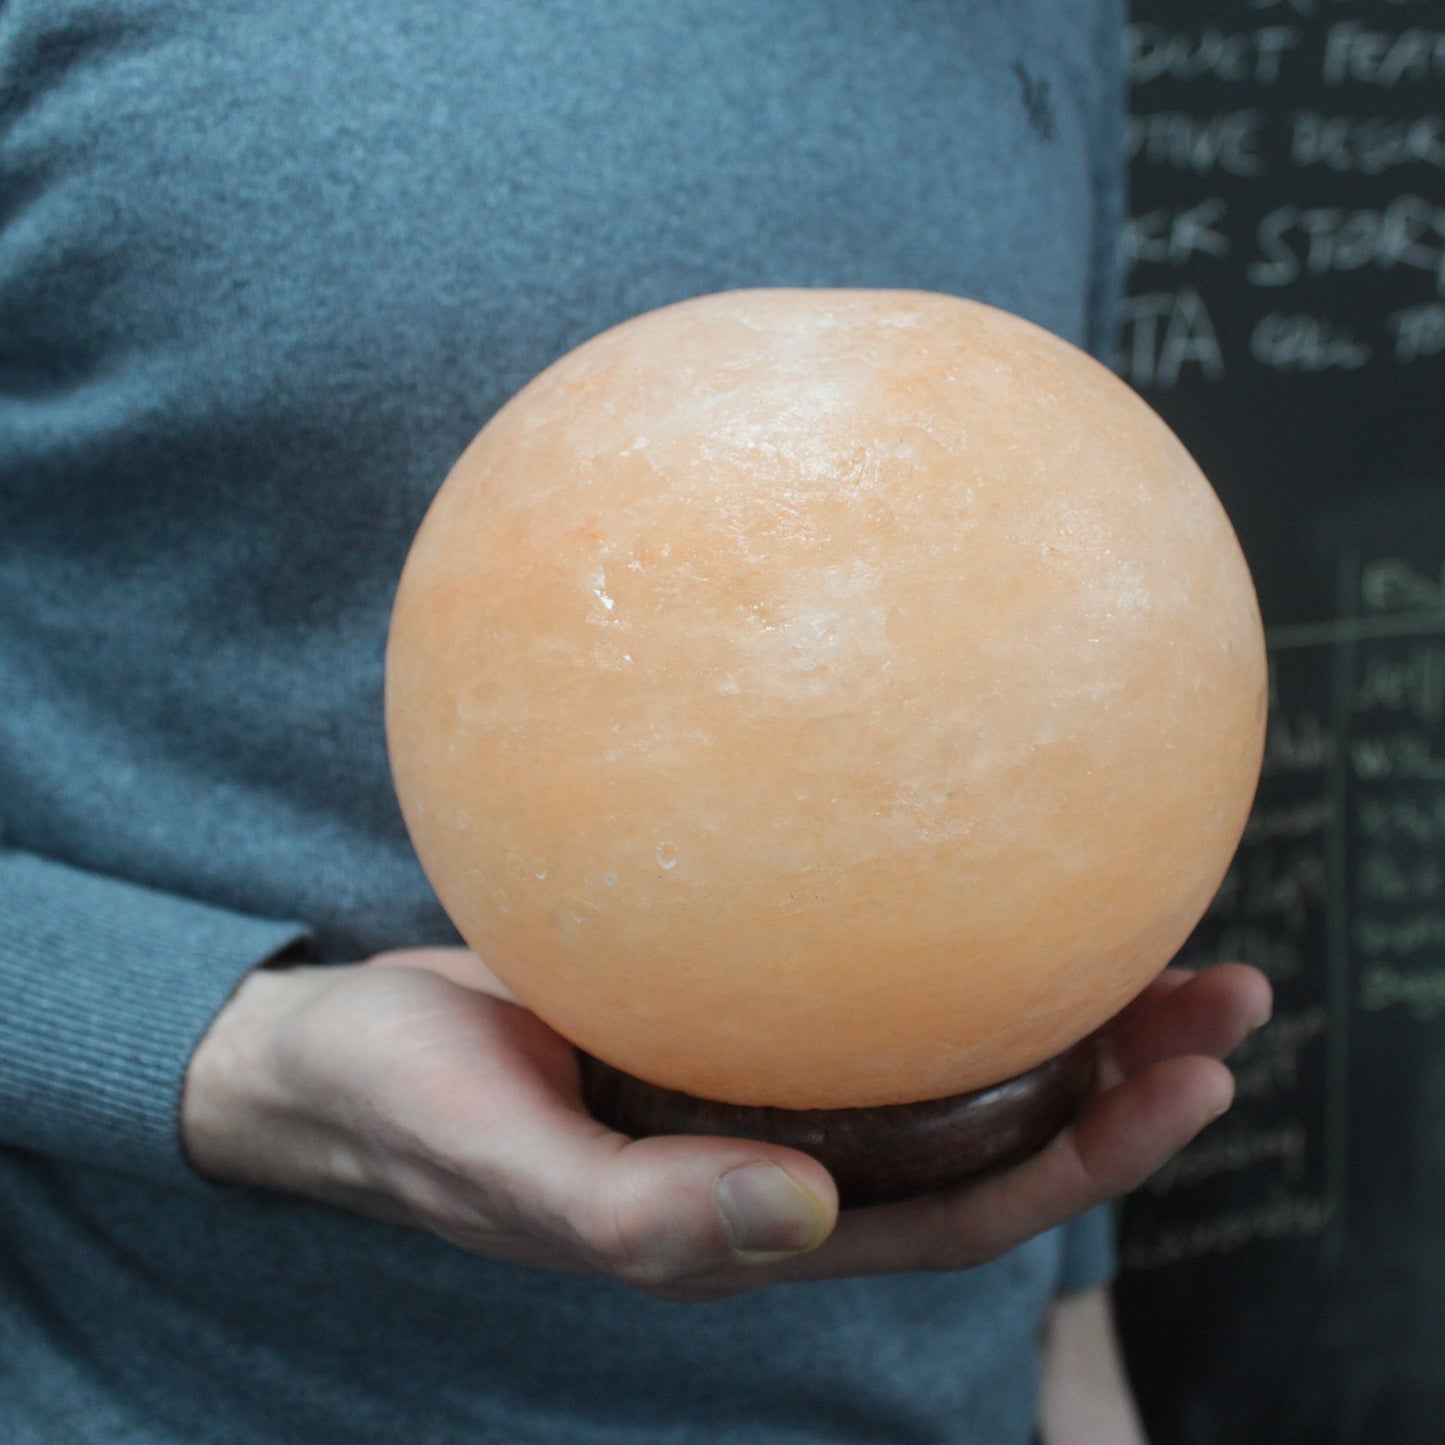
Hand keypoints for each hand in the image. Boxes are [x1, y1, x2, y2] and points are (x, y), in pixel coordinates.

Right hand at [182, 949, 1269, 1301]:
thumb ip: (638, 1212)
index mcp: (754, 1220)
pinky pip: (849, 965)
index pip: (961, 1214)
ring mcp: (754, 1074)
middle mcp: (779, 1154)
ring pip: (935, 1046)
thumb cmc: (405, 1111)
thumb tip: (805, 1219)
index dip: (1085, 1161)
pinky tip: (960, 838)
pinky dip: (926, 917)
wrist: (333, 1048)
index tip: (1190, 1078)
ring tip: (1151, 914)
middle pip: (984, 1127)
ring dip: (1049, 992)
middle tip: (1220, 987)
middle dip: (1115, 1072)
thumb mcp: (501, 1166)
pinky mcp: (719, 997)